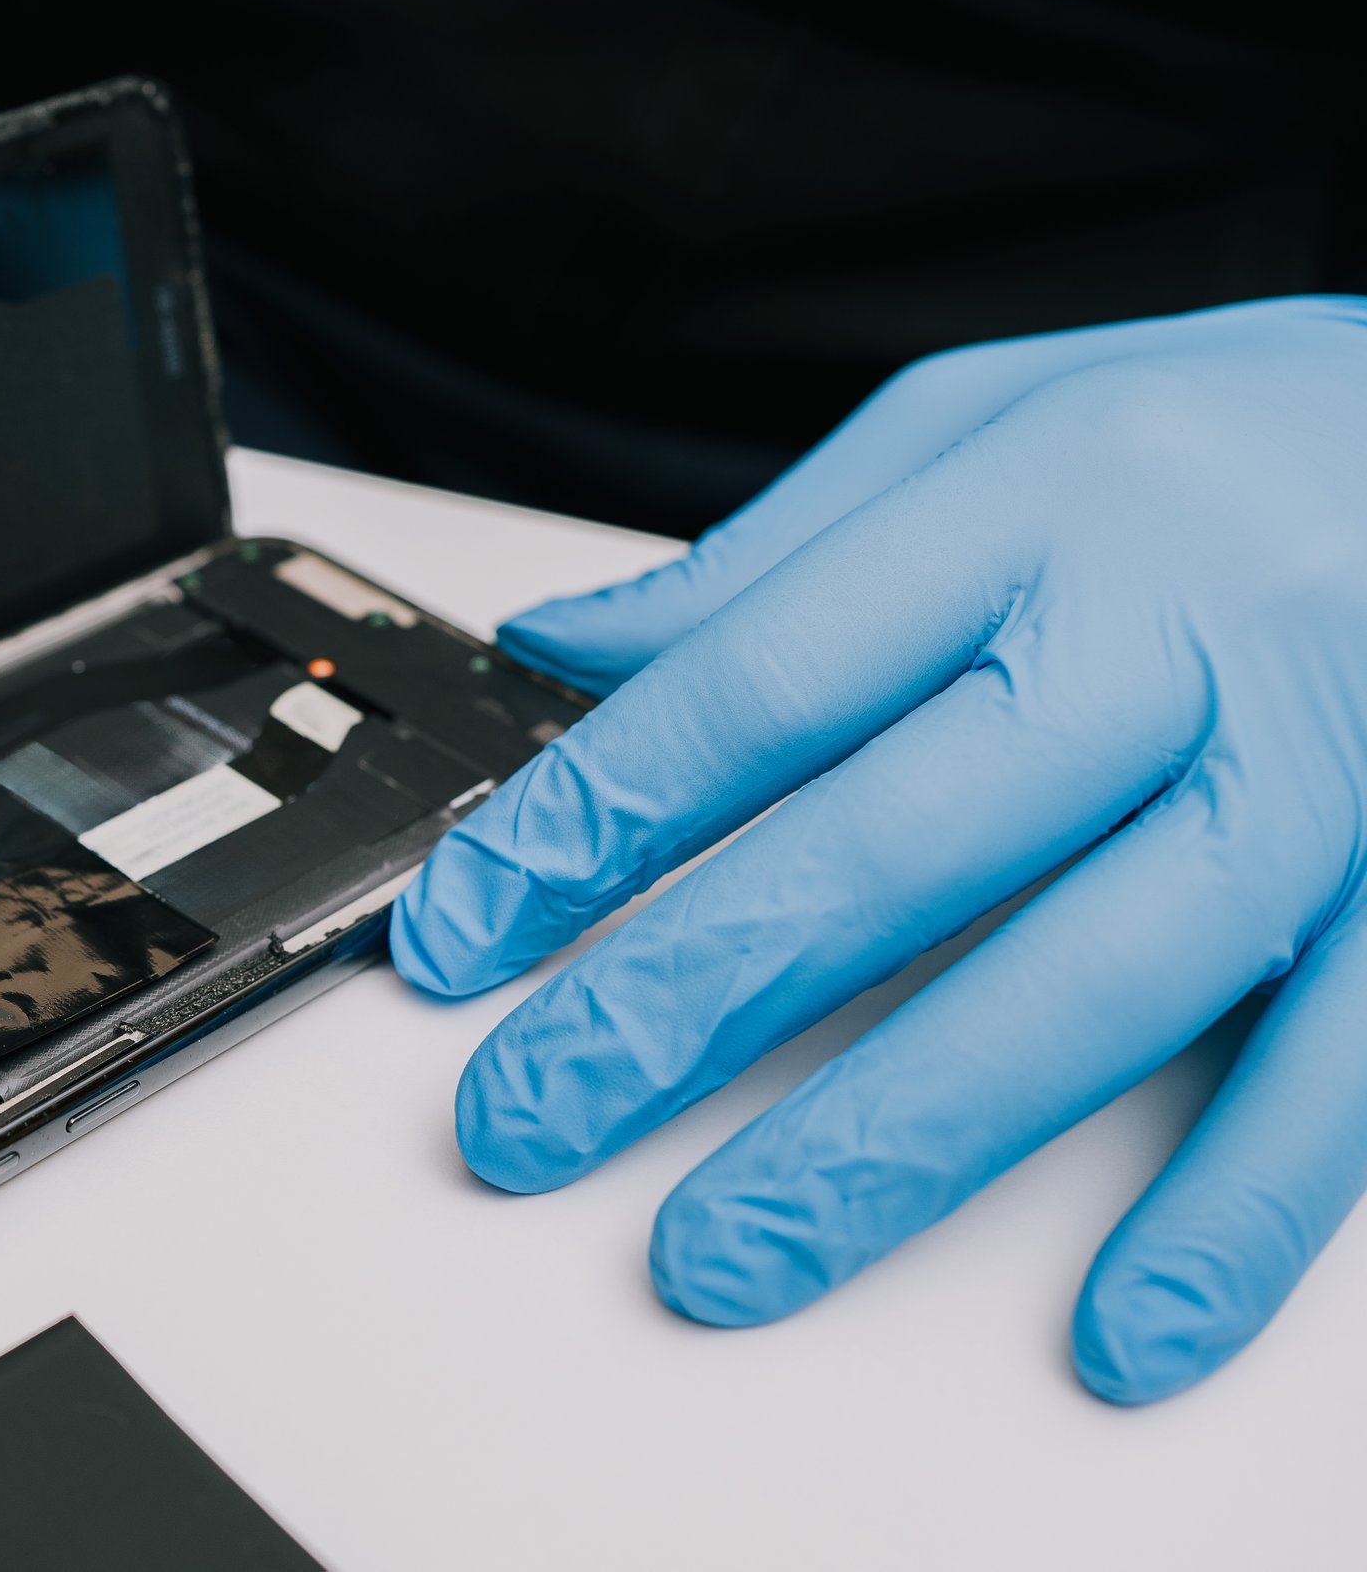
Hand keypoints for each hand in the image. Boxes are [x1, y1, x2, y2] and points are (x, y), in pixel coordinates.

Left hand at [391, 296, 1366, 1403]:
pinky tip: (1118, 1323)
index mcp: (1034, 506)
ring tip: (727, 1251)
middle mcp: (1174, 633)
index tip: (464, 930)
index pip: (759, 680)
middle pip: (893, 841)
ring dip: (895, 1138)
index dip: (588, 819)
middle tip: (530, 1115)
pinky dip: (1231, 1207)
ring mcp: (1324, 766)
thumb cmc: (1231, 428)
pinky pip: (1341, 1064)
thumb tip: (568, 648)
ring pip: (1090, 978)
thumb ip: (782, 554)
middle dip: (683, 999)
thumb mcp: (992, 421)